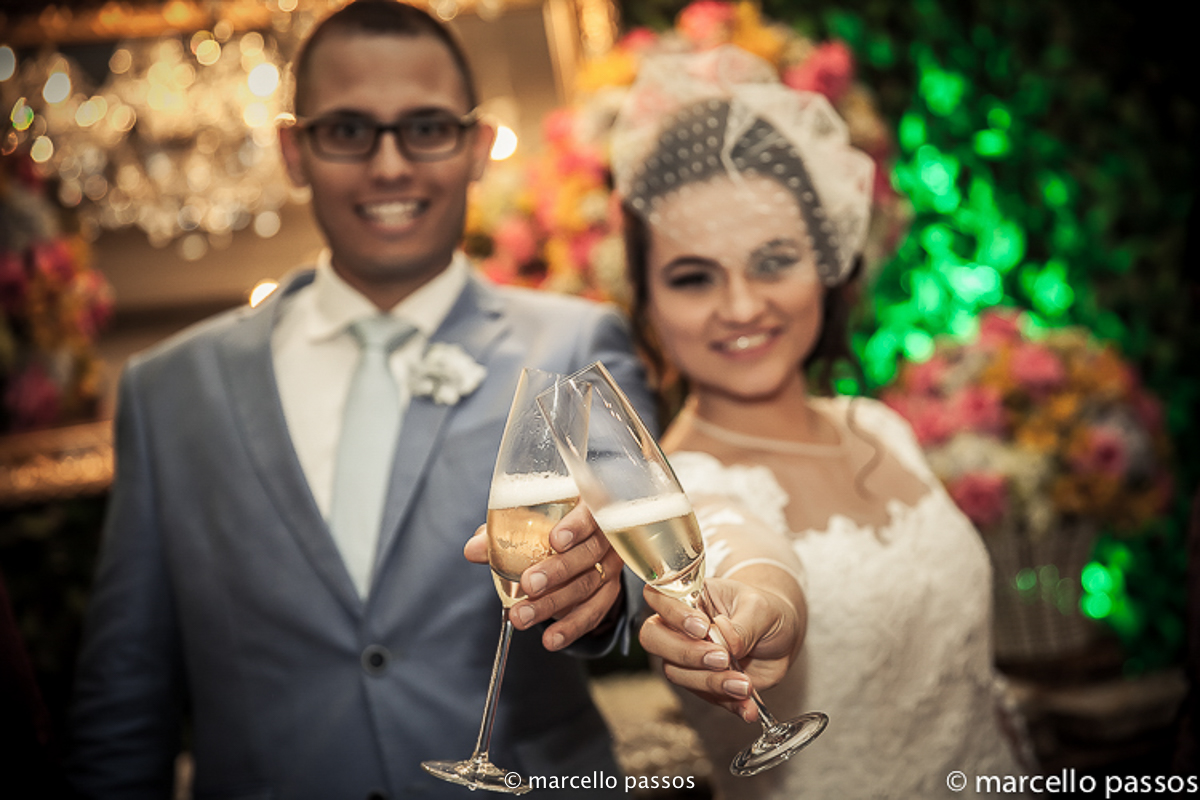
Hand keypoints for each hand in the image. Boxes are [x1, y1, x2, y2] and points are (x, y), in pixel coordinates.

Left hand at [462, 502, 623, 651]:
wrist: (572, 542)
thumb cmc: (546, 524)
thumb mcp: (524, 523)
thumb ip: (501, 533)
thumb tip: (473, 550)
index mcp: (589, 507)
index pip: (590, 513)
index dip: (576, 526)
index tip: (555, 540)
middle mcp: (606, 535)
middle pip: (589, 553)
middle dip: (558, 571)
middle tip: (528, 585)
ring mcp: (610, 564)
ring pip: (588, 585)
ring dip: (554, 604)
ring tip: (522, 616)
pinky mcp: (608, 591)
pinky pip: (594, 612)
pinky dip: (571, 628)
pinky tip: (550, 639)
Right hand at [638, 571, 804, 722]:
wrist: (782, 638)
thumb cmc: (764, 611)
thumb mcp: (760, 609)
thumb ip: (742, 626)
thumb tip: (726, 641)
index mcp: (690, 597)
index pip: (658, 597)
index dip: (672, 614)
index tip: (703, 627)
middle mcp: (680, 627)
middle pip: (654, 639)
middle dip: (686, 653)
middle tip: (722, 658)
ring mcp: (688, 657)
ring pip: (677, 673)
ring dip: (711, 682)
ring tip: (745, 685)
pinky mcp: (703, 683)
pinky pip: (706, 697)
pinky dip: (728, 704)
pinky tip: (748, 707)